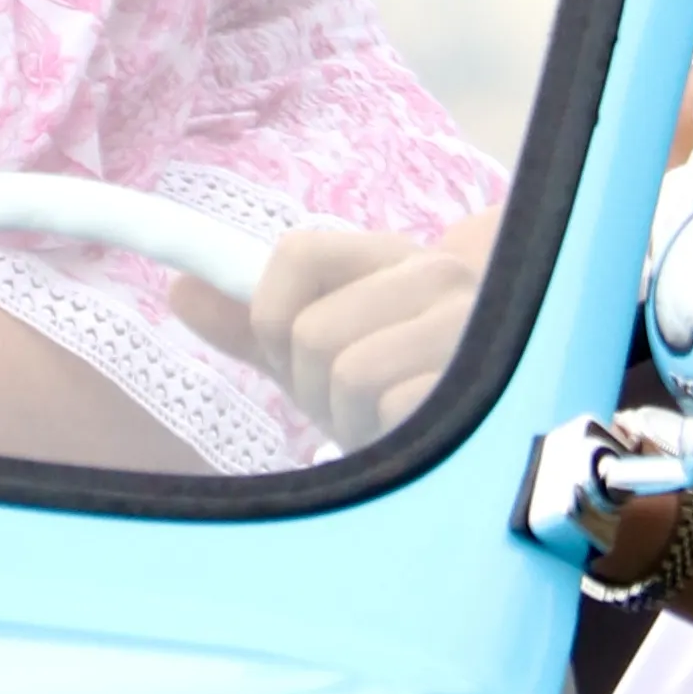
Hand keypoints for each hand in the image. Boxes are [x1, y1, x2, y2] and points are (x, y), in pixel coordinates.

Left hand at [174, 216, 497, 444]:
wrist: (514, 413)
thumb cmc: (405, 378)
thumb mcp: (329, 348)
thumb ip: (256, 324)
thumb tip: (178, 289)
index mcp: (390, 257)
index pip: (294, 255)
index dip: (272, 318)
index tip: (295, 356)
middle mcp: (436, 276)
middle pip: (311, 332)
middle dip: (315, 389)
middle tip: (356, 405)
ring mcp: (468, 326)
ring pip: (349, 373)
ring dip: (354, 420)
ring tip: (389, 424)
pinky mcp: (489, 382)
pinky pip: (394, 409)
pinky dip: (389, 437)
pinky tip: (416, 438)